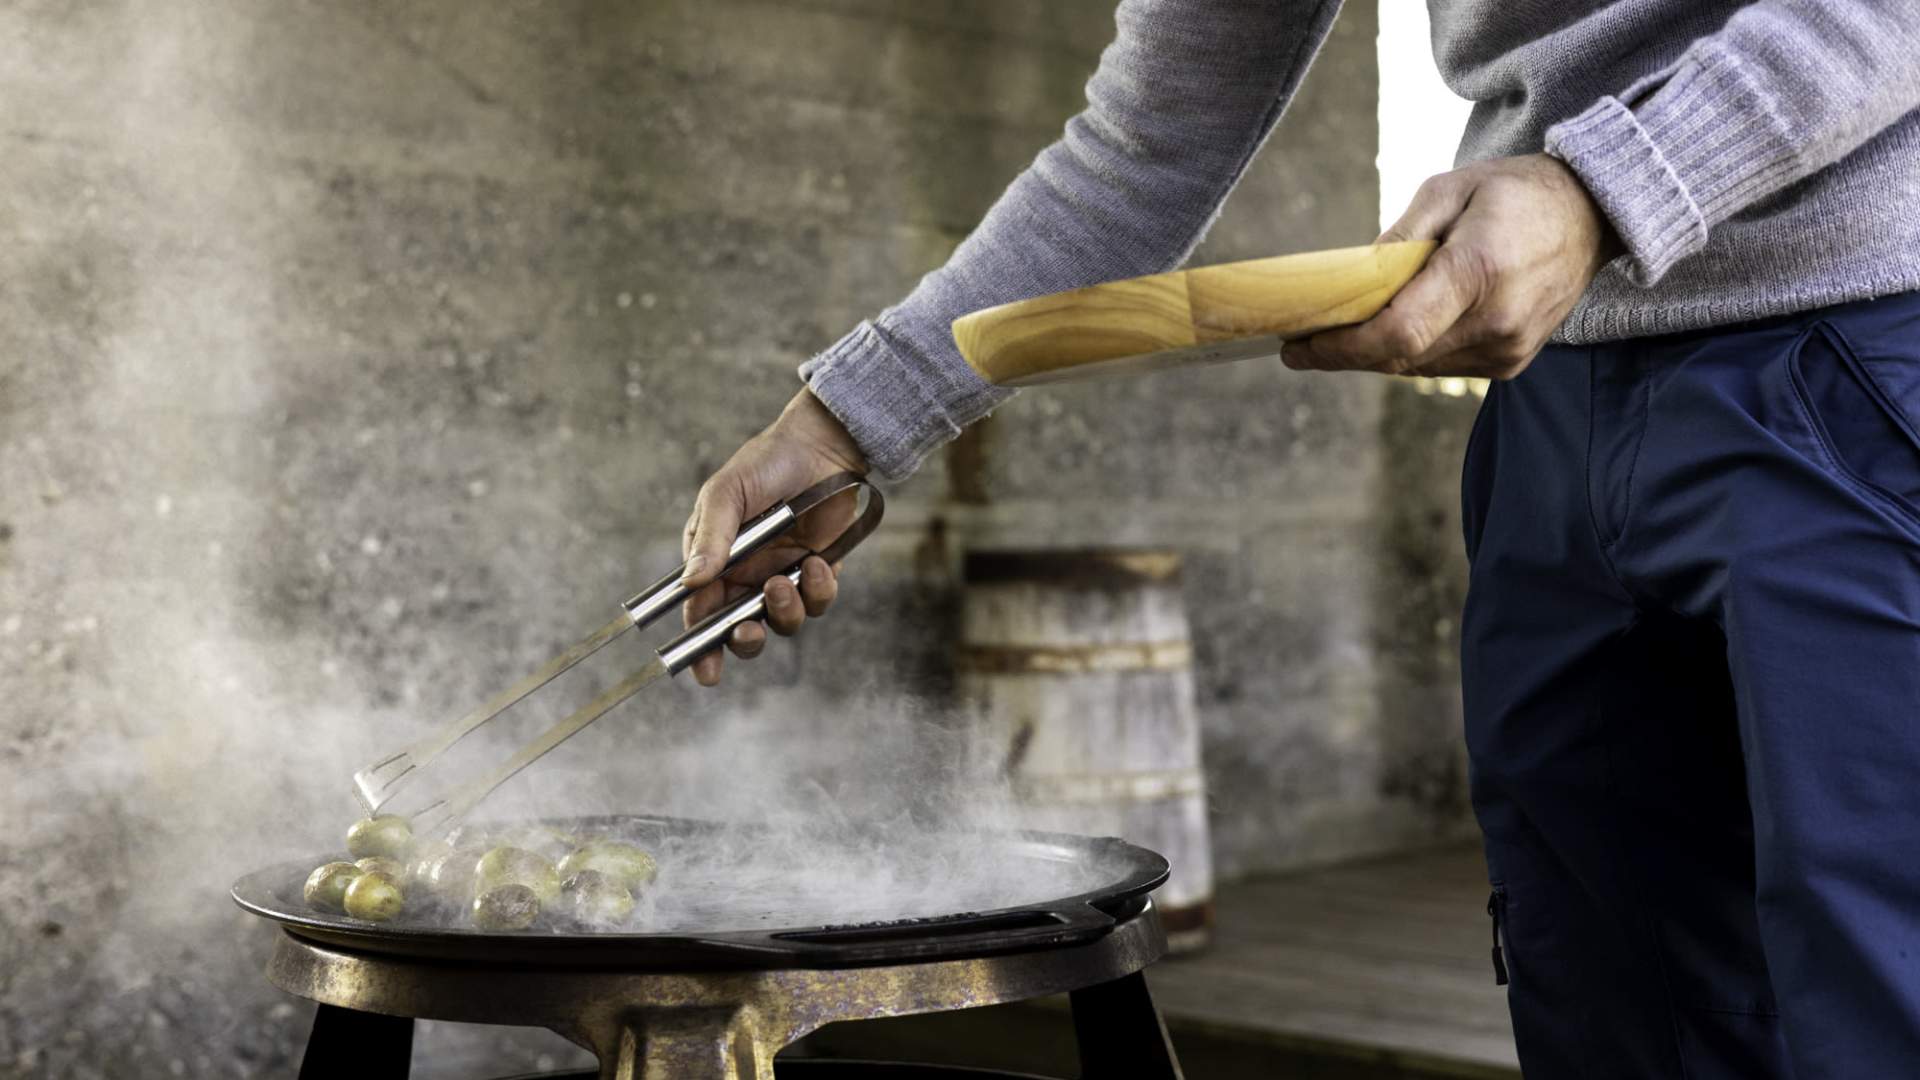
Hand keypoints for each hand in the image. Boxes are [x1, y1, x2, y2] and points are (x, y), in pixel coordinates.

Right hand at [679, 388, 866, 686]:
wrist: (821, 446)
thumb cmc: (764, 464)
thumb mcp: (727, 494)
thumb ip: (711, 538)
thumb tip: (691, 583)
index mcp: (715, 561)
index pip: (702, 612)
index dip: (701, 647)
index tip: (704, 670)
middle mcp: (747, 575)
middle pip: (740, 630)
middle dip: (743, 642)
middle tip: (747, 632)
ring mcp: (783, 575)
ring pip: (782, 621)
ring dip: (784, 611)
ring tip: (785, 580)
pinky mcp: (818, 571)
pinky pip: (818, 600)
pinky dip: (818, 590)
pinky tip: (817, 563)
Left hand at [1284, 154, 1620, 379]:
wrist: (1592, 214)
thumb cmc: (1514, 193)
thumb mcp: (1449, 190)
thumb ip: (1398, 239)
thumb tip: (1351, 280)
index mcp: (1478, 273)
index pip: (1395, 332)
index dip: (1340, 349)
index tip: (1296, 348)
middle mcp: (1495, 322)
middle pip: (1398, 357)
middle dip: (1345, 353)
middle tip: (1303, 341)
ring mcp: (1507, 349)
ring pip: (1416, 366)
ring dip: (1375, 354)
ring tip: (1342, 332)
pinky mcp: (1512, 362)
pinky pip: (1441, 366)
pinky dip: (1410, 351)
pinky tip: (1392, 330)